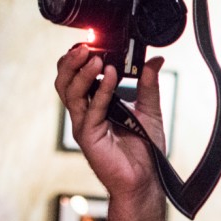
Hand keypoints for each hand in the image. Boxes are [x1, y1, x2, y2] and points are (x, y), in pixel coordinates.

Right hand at [54, 44, 167, 196]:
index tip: (90, 41)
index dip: (79, 59)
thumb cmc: (145, 149)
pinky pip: (91, 109)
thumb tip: (155, 61)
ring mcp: (84, 125)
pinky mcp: (89, 137)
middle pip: (65, 82)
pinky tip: (111, 77)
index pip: (77, 77)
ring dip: (81, 73)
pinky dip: (101, 91)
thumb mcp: (150, 110)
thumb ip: (149, 85)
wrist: (146, 179)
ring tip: (95, 57)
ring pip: (70, 93)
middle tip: (85, 45)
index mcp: (95, 105)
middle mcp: (85, 113)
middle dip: (71, 62)